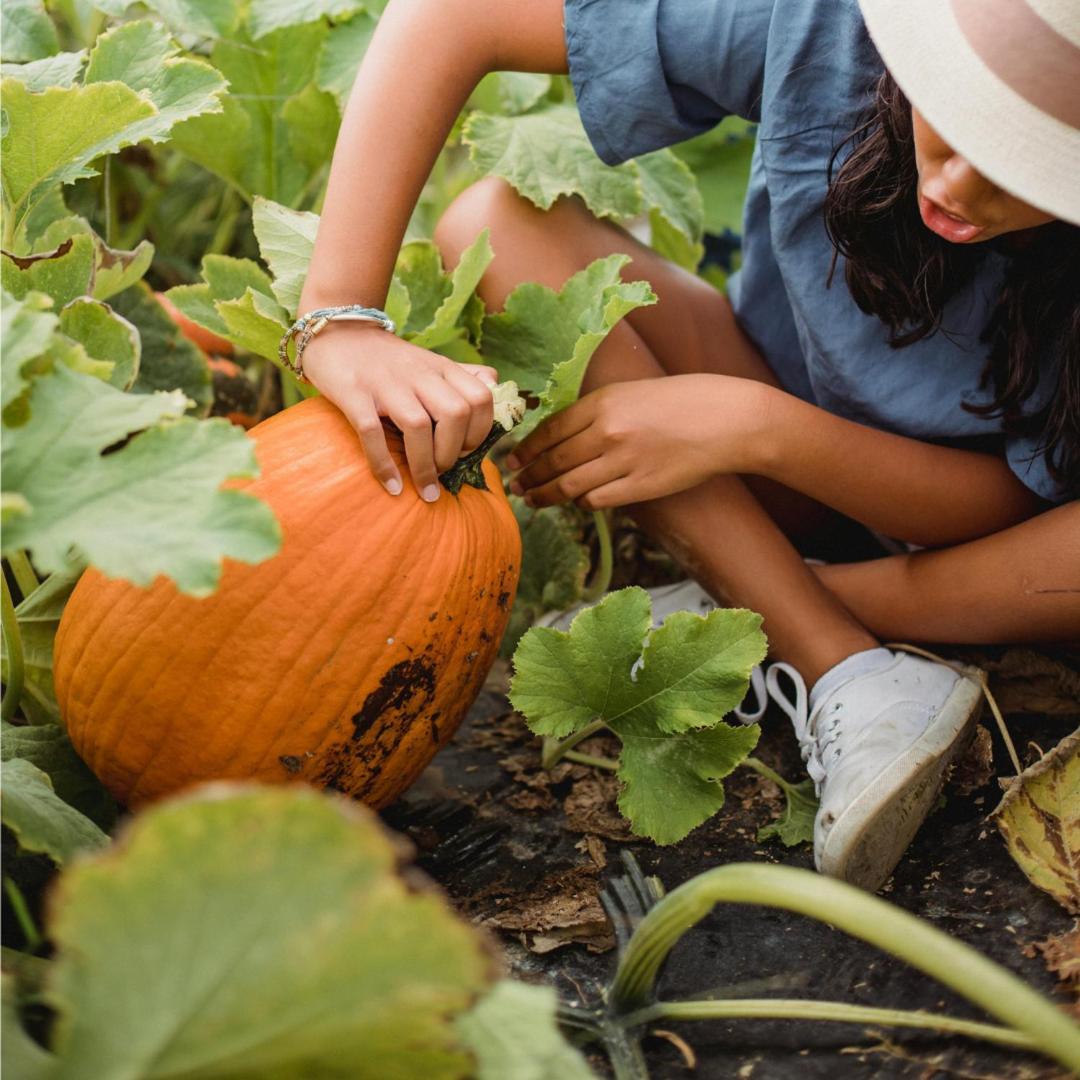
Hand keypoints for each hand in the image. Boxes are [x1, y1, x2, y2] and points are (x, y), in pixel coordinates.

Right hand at [301, 323, 497, 501]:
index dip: (481, 430)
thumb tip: (496, 386)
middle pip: (456, 413)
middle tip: (444, 469)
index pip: (481, 397)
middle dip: (455, 451)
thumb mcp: (430, 361)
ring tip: (426, 487)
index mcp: (441, 368)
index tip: (466, 451)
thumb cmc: (388, 359)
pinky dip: (384, 465)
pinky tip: (392, 485)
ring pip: (418, 425)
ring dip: (426, 465)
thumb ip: (462, 375)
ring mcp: (385, 383)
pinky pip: (372, 433)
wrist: (337, 332)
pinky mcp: (353, 393)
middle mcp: (418, 373)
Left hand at [507, 374, 769, 508]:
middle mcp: (608, 431)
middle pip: (554, 461)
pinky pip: (597, 500)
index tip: (512, 460)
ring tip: (533, 499)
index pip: (550, 430)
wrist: (726, 419)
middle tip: (515, 486)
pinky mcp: (641, 486)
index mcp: (603, 402)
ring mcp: (623, 461)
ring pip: (569, 485)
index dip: (526, 449)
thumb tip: (562, 435)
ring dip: (546, 495)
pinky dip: (581, 503)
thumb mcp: (632, 391)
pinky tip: (575, 502)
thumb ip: (597, 411)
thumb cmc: (681, 401)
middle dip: (529, 476)